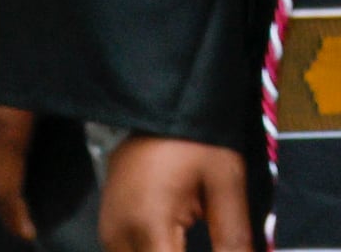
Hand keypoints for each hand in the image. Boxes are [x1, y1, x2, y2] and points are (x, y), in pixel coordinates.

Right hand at [101, 135, 247, 251]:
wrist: (157, 104)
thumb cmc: (196, 138)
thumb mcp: (225, 182)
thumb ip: (233, 236)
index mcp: (148, 225)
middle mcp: (118, 238)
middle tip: (218, 246)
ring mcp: (108, 235)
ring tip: (192, 242)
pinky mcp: (107, 230)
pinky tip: (177, 245)